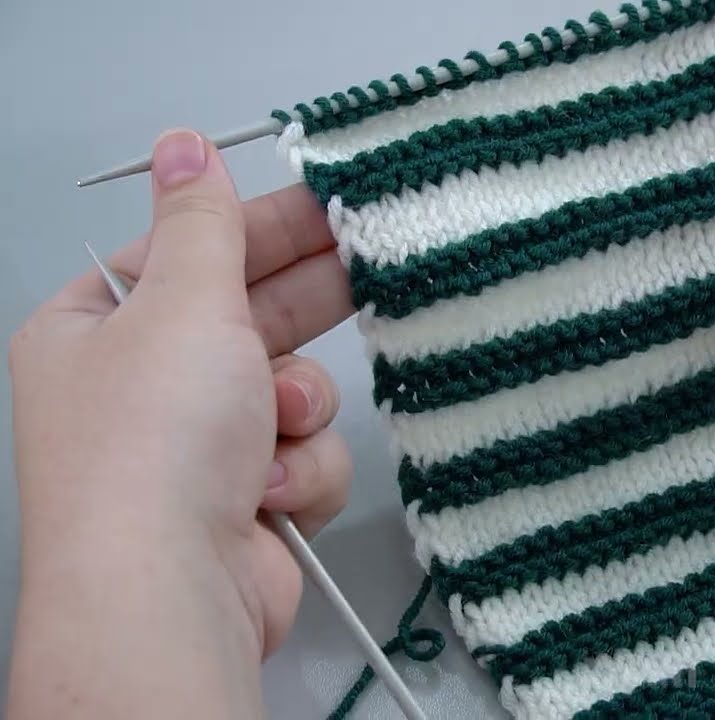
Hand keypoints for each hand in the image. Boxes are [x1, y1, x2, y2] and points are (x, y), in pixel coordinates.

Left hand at [9, 130, 354, 716]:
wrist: (170, 593)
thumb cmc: (153, 446)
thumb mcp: (183, 303)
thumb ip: (203, 222)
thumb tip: (183, 144)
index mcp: (98, 329)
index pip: (191, 255)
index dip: (261, 226)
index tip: (331, 204)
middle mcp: (141, 390)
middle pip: (248, 320)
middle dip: (301, 310)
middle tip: (369, 263)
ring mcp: (192, 452)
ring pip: (291, 392)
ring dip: (297, 408)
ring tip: (273, 425)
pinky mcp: (244, 504)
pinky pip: (304, 457)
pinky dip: (300, 471)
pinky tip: (268, 492)